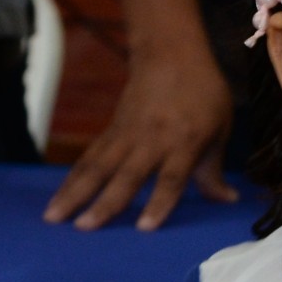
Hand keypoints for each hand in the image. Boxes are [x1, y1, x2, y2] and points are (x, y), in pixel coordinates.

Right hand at [44, 48, 236, 230]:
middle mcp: (152, 139)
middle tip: (84, 228)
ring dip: (75, 193)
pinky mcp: (112, 130)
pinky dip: (72, 179)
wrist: (171, 53)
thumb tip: (227, 201)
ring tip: (54, 218)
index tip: (144, 228)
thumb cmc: (202, 93)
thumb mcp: (219, 129)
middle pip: (126, 175)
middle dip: (105, 203)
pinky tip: (57, 199)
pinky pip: (89, 158)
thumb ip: (214, 170)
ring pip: (98, 168)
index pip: (171, 177)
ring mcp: (127, 134)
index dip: (159, 203)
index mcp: (184, 141)